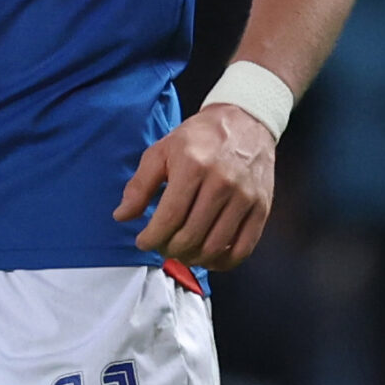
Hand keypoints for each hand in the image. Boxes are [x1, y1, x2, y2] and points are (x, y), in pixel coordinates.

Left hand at [114, 101, 276, 270]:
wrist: (244, 122)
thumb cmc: (198, 138)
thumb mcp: (161, 151)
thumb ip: (140, 185)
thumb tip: (122, 216)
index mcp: (193, 167)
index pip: (170, 217)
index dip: (152, 237)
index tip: (142, 242)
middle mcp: (222, 184)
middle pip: (191, 235)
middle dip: (170, 249)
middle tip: (161, 247)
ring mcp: (245, 198)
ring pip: (215, 246)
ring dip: (193, 259)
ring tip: (181, 252)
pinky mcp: (262, 208)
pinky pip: (244, 247)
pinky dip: (224, 261)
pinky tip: (208, 258)